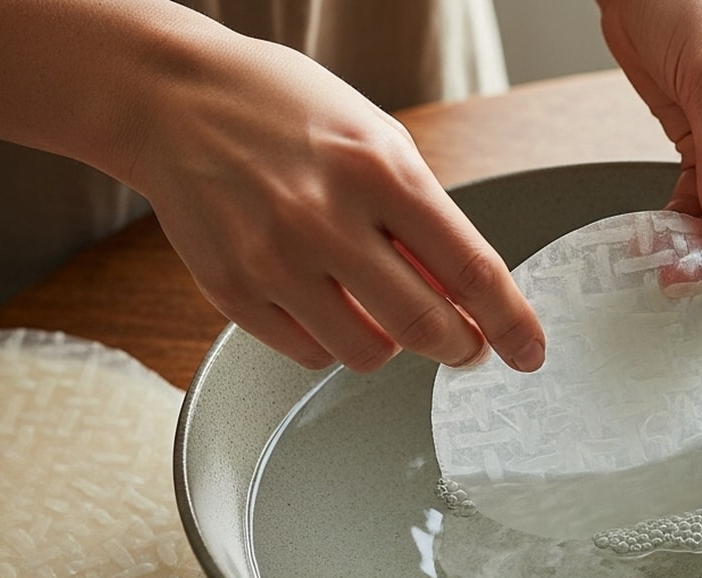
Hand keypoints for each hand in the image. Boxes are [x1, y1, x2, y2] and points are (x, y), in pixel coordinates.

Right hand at [118, 29, 545, 372]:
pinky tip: (324, 301)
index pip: (471, 268)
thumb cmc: (288, 114)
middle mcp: (326, 217)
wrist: (173, 99)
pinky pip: (309, 354)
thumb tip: (467, 300)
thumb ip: (425, 220)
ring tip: (381, 309)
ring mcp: (274, 258)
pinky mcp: (232, 289)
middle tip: (466, 345)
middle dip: (460, 347)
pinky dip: (331, 341)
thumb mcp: (378, 142)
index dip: (510, 321)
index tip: (528, 351)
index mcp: (380, 170)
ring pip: (368, 353)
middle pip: (425, 325)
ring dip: (392, 344)